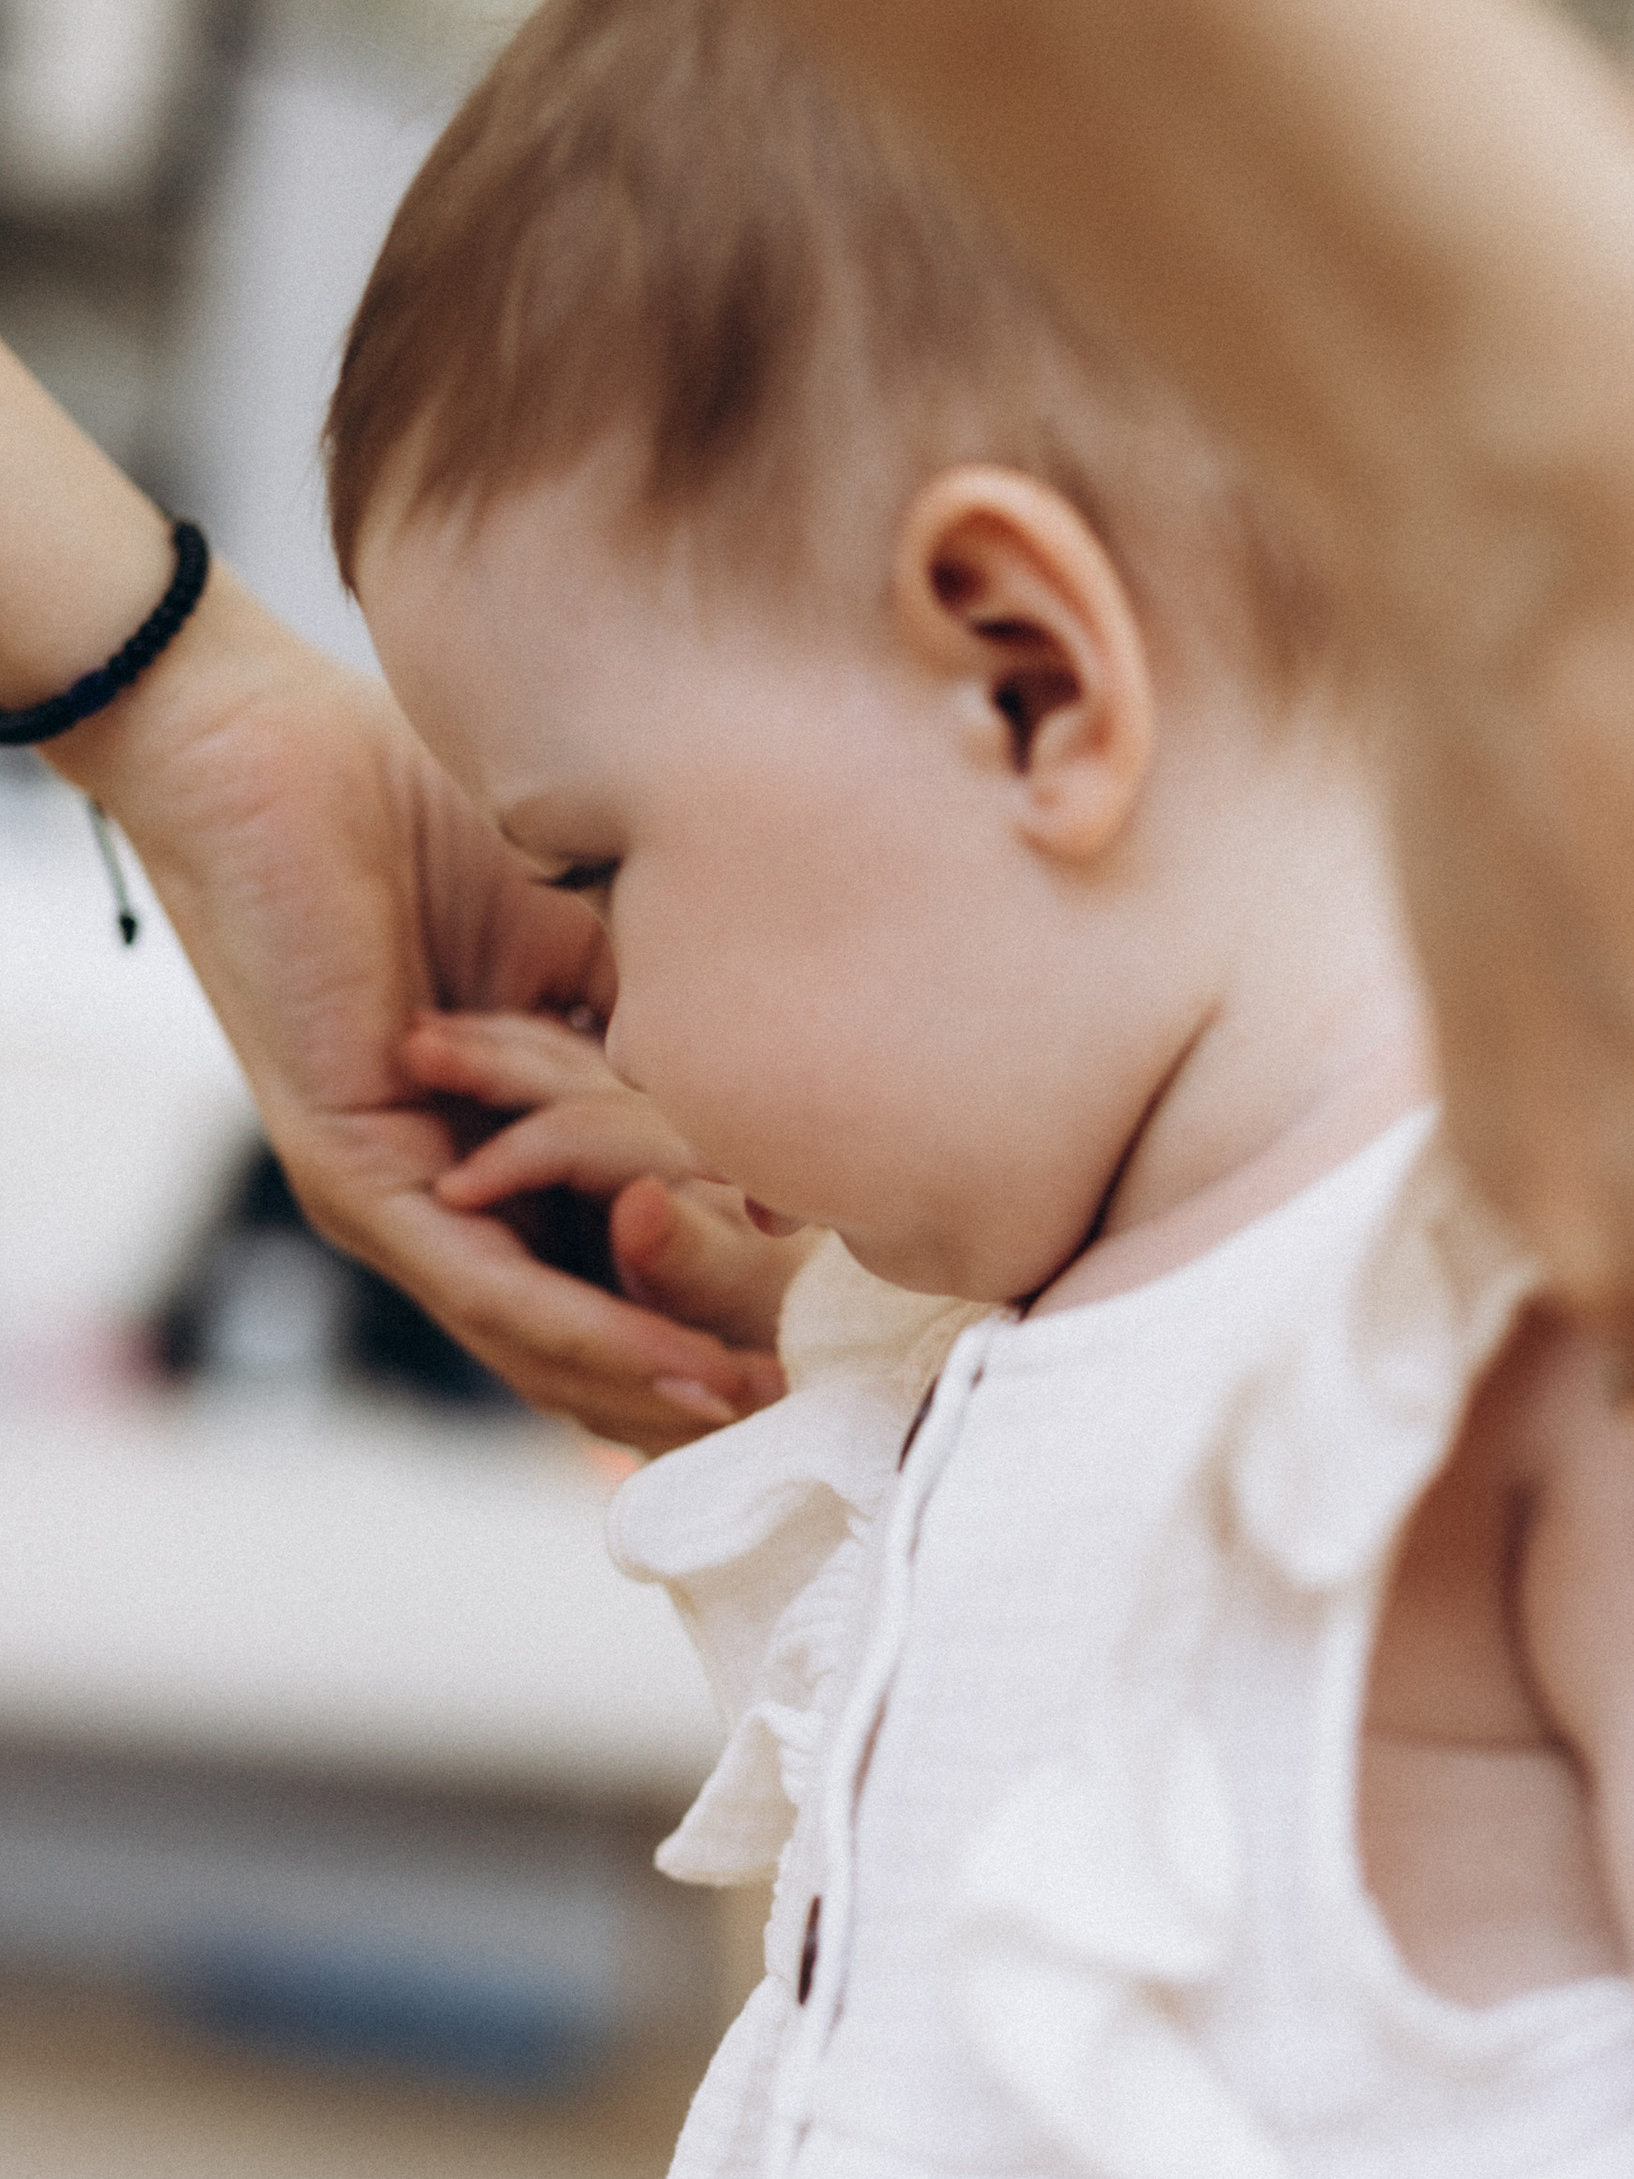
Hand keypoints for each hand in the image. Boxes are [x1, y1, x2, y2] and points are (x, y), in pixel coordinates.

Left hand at [52, 568, 787, 1448]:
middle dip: (688, 1392)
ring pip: (537, 1337)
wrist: (267, 752)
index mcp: (483, 1155)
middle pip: (575, 1342)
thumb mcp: (591, 947)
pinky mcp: (361, 1182)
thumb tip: (789, 1093)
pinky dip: (593, 1332)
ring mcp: (392, 1206)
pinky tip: (678, 1367)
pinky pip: (491, 1285)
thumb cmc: (413, 819)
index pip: (610, 1269)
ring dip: (653, 1388)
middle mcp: (437, 1204)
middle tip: (807, 1426)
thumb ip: (666, 1031)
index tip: (820, 1355)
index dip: (709, 1316)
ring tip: (762, 1421)